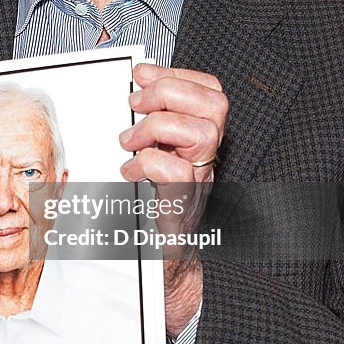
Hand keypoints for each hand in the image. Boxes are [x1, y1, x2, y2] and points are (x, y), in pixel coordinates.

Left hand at [118, 64, 227, 335]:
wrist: (164, 269)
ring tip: (130, 141)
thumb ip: (151, 122)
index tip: (141, 74)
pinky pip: (176, 173)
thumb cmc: (153, 210)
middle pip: (215, 105)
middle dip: (170, 92)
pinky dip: (146, 164)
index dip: (178, 74)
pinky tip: (128, 171)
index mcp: (200, 143)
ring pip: (201, 133)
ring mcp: (199, 185)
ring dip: (157, 127)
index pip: (211, 91)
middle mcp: (207, 160)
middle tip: (135, 106)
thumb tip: (139, 80)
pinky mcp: (181, 209)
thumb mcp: (153, 157)